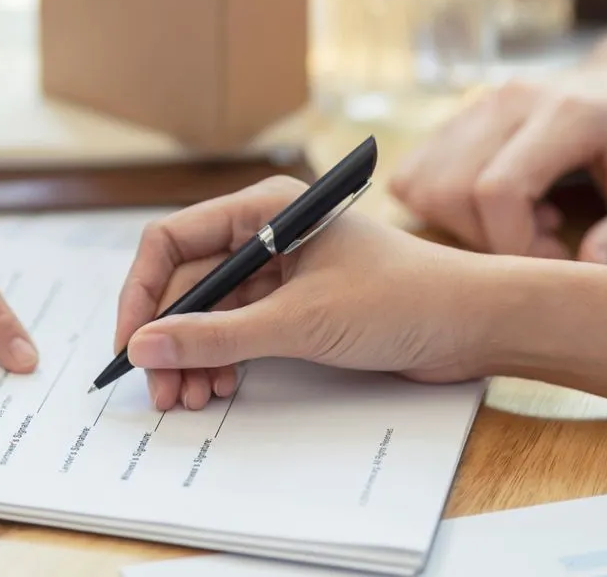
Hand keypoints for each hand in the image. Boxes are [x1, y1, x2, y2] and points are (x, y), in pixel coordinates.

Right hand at [114, 176, 488, 410]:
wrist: (476, 325)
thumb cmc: (403, 299)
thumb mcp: (300, 322)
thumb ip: (217, 337)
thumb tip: (145, 347)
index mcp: (264, 208)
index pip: (173, 240)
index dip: (142, 292)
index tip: (130, 342)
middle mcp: (266, 234)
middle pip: (188, 283)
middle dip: (169, 337)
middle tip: (160, 388)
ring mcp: (281, 272)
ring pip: (211, 312)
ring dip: (193, 355)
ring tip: (189, 397)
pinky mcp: (297, 307)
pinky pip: (239, 331)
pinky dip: (222, 360)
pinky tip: (218, 387)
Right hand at [389, 56, 606, 267]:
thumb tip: (582, 274)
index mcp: (566, 114)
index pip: (496, 190)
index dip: (514, 244)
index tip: (559, 256)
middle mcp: (509, 100)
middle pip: (448, 189)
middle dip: (485, 239)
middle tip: (543, 241)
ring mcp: (477, 103)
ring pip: (422, 181)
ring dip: (460, 222)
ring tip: (521, 221)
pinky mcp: (459, 116)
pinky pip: (417, 172)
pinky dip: (444, 204)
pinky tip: (497, 206)